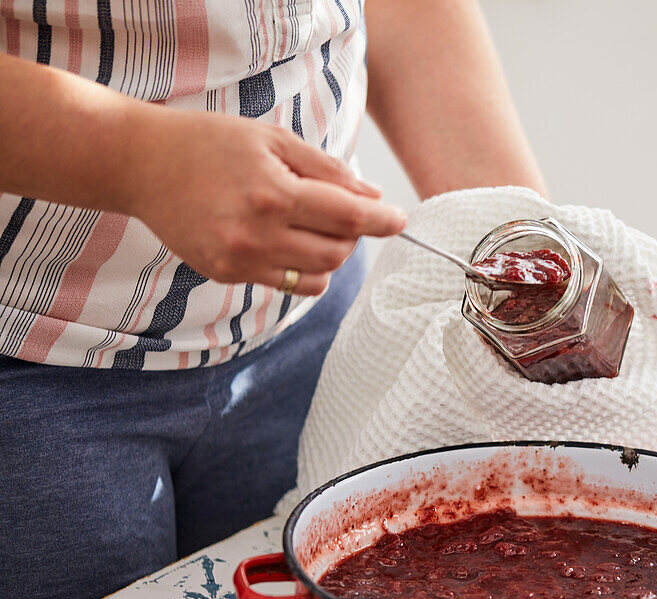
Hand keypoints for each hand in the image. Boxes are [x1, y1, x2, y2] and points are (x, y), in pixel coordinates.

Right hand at [123, 108, 405, 294]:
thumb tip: (373, 197)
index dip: (383, 220)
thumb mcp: (273, 141)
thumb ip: (327, 172)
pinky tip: (286, 239)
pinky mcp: (225, 275)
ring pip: (316, 277)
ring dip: (330, 255)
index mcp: (272, 193)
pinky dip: (301, 267)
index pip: (349, 216)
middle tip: (344, 212)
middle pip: (338, 253)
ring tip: (313, 225)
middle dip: (354, 235)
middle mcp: (256, 234)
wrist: (140, 164)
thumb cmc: (210, 143)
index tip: (400, 219)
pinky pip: (286, 284)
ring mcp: (239, 261)